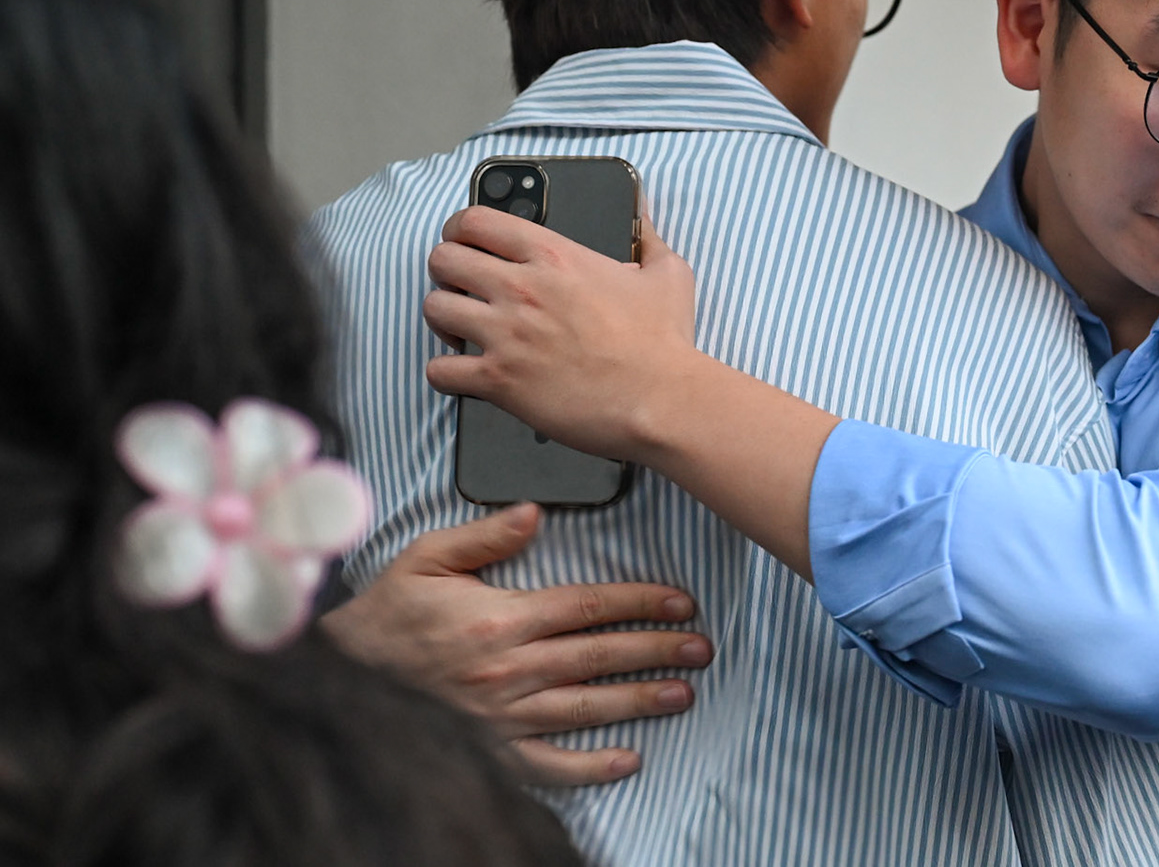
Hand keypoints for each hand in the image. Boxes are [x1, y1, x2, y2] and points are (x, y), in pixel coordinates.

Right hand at [320, 502, 711, 785]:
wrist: (338, 675)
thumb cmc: (386, 615)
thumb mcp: (426, 558)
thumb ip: (486, 535)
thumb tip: (533, 512)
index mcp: (499, 619)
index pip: (587, 606)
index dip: (639, 601)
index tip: (679, 601)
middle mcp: (507, 670)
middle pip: (598, 656)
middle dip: (656, 650)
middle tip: (701, 648)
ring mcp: (500, 716)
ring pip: (585, 707)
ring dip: (639, 701)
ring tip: (683, 694)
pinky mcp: (488, 750)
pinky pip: (547, 765)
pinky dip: (590, 767)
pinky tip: (628, 760)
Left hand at [422, 207, 696, 458]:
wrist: (661, 400)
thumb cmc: (664, 342)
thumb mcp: (667, 274)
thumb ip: (647, 236)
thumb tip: (643, 212)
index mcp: (555, 256)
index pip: (476, 221)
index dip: (461, 229)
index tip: (465, 241)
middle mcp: (521, 288)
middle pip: (443, 260)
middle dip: (447, 272)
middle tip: (463, 287)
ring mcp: (506, 334)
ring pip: (434, 309)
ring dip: (443, 320)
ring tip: (462, 330)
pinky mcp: (499, 380)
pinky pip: (438, 370)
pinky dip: (445, 373)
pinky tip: (465, 373)